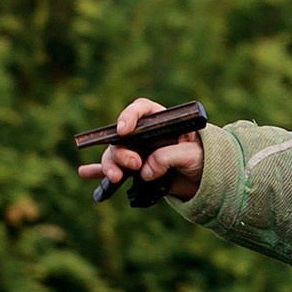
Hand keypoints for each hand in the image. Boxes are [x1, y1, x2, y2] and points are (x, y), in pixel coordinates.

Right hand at [74, 96, 202, 200]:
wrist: (207, 180)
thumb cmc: (204, 159)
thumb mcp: (193, 155)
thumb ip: (168, 157)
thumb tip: (145, 170)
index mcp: (161, 121)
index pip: (141, 111)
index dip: (129, 117)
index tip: (124, 131)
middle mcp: (145, 135)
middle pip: (122, 137)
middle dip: (121, 152)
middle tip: (133, 164)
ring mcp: (138, 152)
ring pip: (115, 155)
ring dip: (110, 165)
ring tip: (116, 178)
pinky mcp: (135, 171)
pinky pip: (113, 170)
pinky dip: (98, 172)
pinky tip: (84, 173)